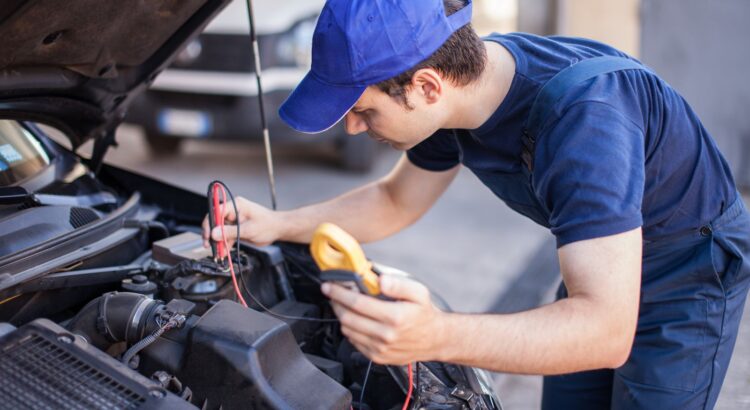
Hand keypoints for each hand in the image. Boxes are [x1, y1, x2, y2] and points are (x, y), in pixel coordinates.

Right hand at [201, 196, 282, 247]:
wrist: (278, 229)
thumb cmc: (268, 224)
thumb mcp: (249, 229)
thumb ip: (230, 232)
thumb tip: (214, 234)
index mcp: (235, 205)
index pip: (216, 211)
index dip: (210, 223)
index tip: (208, 235)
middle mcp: (233, 211)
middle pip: (215, 221)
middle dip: (211, 234)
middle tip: (209, 245)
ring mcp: (234, 220)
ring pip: (219, 230)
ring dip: (218, 241)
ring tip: (218, 252)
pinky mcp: (236, 228)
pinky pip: (226, 236)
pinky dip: (224, 244)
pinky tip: (223, 252)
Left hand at [322, 275, 446, 364]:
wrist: (435, 339)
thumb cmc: (424, 314)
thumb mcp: (418, 292)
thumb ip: (398, 284)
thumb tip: (380, 279)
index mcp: (395, 317)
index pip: (357, 303)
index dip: (339, 293)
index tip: (328, 286)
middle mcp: (386, 335)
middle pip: (348, 317)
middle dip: (336, 303)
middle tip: (332, 293)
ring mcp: (380, 348)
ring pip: (348, 330)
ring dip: (341, 315)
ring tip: (343, 304)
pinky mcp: (377, 357)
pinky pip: (354, 342)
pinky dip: (350, 329)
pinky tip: (355, 319)